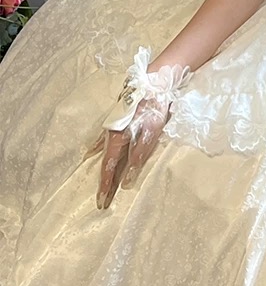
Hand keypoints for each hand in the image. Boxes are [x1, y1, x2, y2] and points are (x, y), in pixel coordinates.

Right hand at [87, 94, 171, 209]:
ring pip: (104, 152)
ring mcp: (112, 127)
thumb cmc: (152, 109)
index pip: (108, 169)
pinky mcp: (116, 120)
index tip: (101, 202)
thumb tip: (125, 181)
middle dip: (104, 183)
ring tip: (98, 184)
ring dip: (103, 169)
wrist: (153, 83)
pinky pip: (103, 140)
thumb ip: (137, 158)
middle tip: (101, 201)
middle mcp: (110, 135)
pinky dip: (97, 149)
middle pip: (106, 163)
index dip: (105, 186)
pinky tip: (91, 152)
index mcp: (117, 140)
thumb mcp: (149, 135)